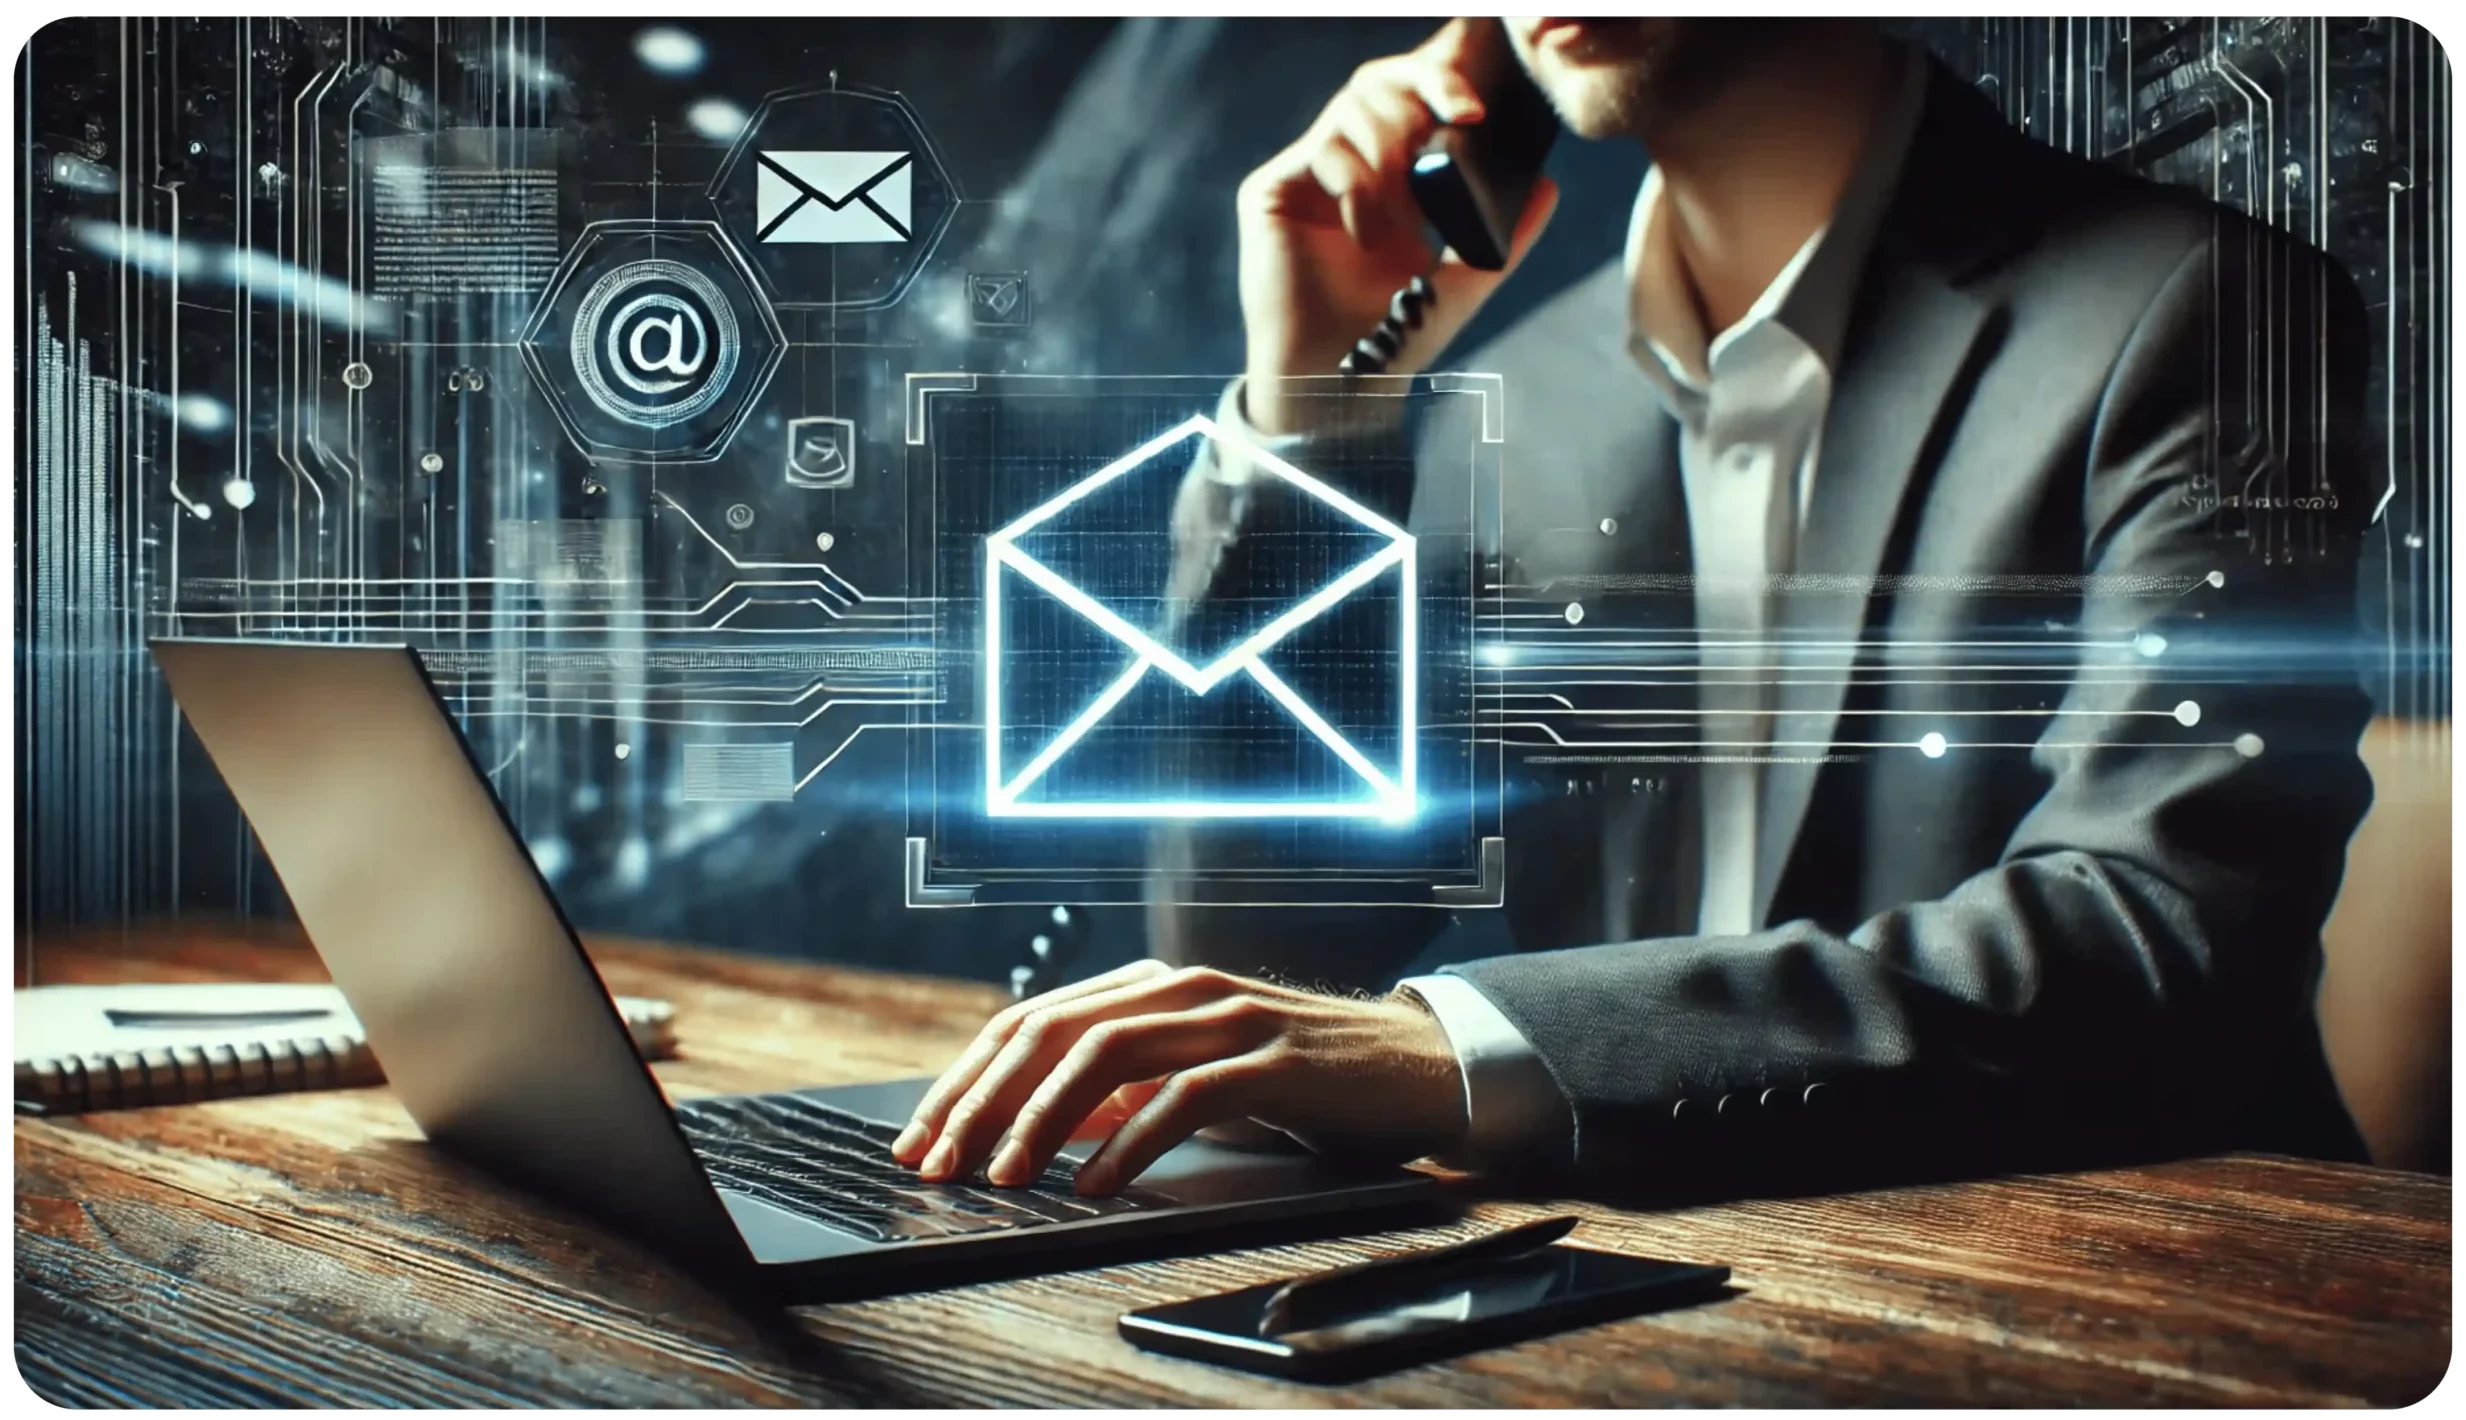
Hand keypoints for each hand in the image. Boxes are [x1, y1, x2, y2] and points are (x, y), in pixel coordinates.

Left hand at [888, 960, 1468, 1195]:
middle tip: (939, 1162)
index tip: (920, 1136)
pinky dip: (1129, 1141)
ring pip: (1106, 1054)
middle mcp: (1180, 988)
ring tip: (1003, 1176)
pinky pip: (1185, 1096)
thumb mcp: (1194, 1073)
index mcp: (1151, 985)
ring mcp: (1229, 1018)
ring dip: (1042, 1120)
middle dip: (983, 1100)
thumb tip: (1043, 1124)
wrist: (1413, 1067)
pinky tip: (1093, 1183)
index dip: (966, 1078)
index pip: (1030, 1020)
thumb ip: (1124, 1086)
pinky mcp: (1274, 1061)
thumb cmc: (1298, 1079)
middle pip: (1052, 1032)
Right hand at [1237, 16, 1560, 432]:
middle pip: (1378, 84)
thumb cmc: (1392, 339)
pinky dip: (1357, 186)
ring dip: (1391, 159)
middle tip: (1445, 141)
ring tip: (1403, 221)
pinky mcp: (1269, 191)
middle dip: (1419, 103)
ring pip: (1352, 109)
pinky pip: (1323, 150)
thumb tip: (1547, 187)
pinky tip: (1366, 235)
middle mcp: (1343, 164)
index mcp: (1386, 173)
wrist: (1337, 384)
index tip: (1473, 111)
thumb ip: (1506, 238)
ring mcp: (1305, 175)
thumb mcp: (1462, 282)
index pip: (1408, 97)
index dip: (1438, 83)